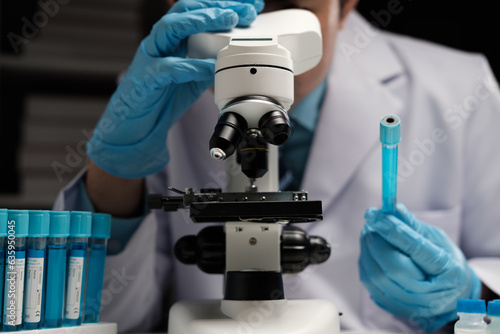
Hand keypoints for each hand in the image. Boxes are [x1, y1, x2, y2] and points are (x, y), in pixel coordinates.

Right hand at [86, 0, 263, 177]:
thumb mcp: (192, 77)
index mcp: (172, 39)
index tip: (251, 4)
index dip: (223, 4)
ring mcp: (150, 57)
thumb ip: (208, 63)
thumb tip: (231, 57)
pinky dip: (193, 65)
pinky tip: (212, 66)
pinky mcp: (146, 79)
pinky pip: (170, 67)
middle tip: (246, 9)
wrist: (133, 125)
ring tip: (228, 20)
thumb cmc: (160, 98)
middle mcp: (160, 42)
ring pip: (171, 27)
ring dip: (202, 21)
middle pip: (186, 9)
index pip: (197, 10)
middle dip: (217, 5)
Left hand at [359, 203, 480, 332]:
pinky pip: (370, 284)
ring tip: (369, 233)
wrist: (451, 296)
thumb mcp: (437, 240)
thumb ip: (413, 226)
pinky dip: (366, 263)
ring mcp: (411, 306)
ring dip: (367, 250)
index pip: (416, 249)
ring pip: (377, 276)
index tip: (376, 214)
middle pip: (393, 267)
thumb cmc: (445, 263)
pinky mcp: (394, 308)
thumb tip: (392, 209)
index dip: (393, 229)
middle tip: (371, 222)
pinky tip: (369, 250)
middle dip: (376, 241)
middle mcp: (431, 295)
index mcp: (449, 272)